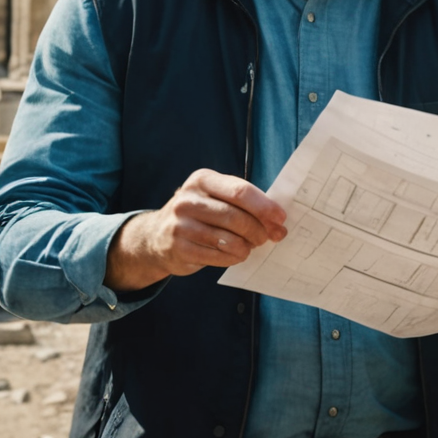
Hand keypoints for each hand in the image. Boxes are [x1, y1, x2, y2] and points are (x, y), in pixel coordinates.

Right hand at [105, 169, 287, 291]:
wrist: (157, 235)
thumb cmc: (199, 214)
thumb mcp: (216, 198)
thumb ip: (245, 205)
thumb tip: (278, 224)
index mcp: (202, 179)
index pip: (240, 191)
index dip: (265, 206)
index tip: (281, 218)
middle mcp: (188, 199)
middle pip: (236, 217)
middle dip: (259, 230)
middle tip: (268, 237)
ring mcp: (180, 224)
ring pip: (228, 239)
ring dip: (247, 246)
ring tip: (250, 246)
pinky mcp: (178, 247)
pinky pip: (217, 256)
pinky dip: (233, 257)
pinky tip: (236, 255)